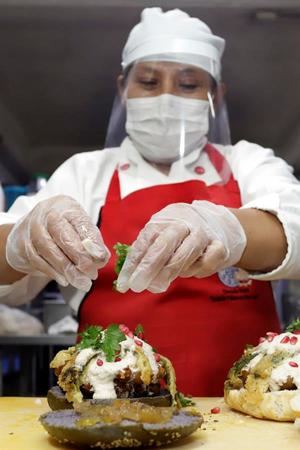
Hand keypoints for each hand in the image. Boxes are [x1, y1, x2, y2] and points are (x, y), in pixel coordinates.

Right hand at [6, 195, 109, 290]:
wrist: (31, 226)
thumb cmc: (62, 226)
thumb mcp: (79, 226)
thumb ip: (91, 240)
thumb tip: (101, 257)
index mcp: (66, 207)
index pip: (80, 222)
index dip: (91, 240)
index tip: (101, 257)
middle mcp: (47, 215)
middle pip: (63, 236)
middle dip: (80, 258)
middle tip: (92, 274)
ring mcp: (33, 229)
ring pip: (50, 250)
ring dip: (68, 269)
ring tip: (82, 282)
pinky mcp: (24, 245)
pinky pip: (39, 261)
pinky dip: (53, 272)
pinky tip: (65, 280)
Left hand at [116, 201, 246, 292]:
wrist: (217, 224)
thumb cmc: (180, 235)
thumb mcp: (161, 235)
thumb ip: (146, 252)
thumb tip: (128, 276)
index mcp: (164, 220)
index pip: (145, 241)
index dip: (133, 263)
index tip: (124, 283)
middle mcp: (183, 224)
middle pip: (164, 245)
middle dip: (149, 268)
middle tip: (138, 286)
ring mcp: (203, 234)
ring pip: (185, 257)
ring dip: (170, 273)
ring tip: (160, 284)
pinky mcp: (219, 246)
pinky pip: (205, 265)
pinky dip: (195, 272)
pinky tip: (190, 271)